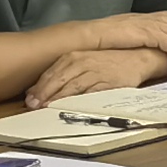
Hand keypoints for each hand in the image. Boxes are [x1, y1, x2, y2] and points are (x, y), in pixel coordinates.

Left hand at [28, 45, 165, 105]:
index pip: (50, 73)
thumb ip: (65, 73)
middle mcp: (81, 62)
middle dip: (44, 94)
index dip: (38, 88)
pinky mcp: (106, 83)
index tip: (30, 100)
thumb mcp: (84, 62)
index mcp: (73, 56)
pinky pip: (88, 94)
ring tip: (47, 109)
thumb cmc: (109, 61)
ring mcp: (93, 72)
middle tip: (34, 106)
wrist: (137, 58)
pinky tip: (70, 108)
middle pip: (57, 80)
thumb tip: (43, 89)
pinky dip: (77, 101)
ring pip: (70, 87)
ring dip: (58, 99)